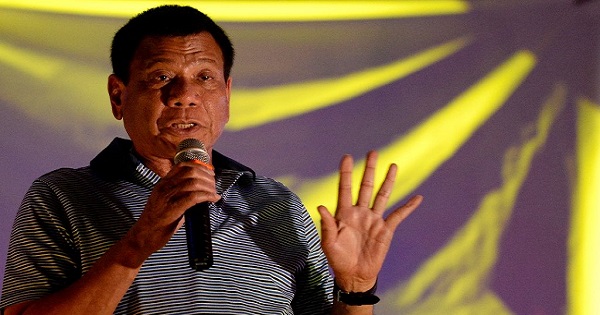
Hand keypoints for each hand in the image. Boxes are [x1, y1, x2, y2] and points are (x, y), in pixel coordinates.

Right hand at [124, 161, 220, 262]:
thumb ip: (180, 195)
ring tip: (214, 192)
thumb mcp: (166, 202)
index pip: (182, 165)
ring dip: (209, 186)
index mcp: (163, 184)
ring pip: (194, 182)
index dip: (199, 166)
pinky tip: (213, 199)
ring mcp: (167, 197)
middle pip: (191, 171)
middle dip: (207, 175)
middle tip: (214, 183)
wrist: (143, 237)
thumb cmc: (157, 222)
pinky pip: (194, 196)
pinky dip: (207, 196)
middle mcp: (164, 187)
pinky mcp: (172, 208)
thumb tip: (200, 193)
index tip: (209, 172)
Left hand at [318, 151, 421, 291]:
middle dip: (369, 169)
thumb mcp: (329, 243)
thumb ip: (327, 224)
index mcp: (344, 213)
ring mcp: (374, 220)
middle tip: (373, 152)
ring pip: (382, 195)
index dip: (346, 173)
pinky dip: (408, 207)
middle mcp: (360, 212)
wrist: (354, 275)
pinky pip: (398, 216)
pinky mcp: (385, 230)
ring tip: (393, 165)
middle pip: (365, 186)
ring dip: (388, 181)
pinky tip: (418, 198)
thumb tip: (321, 206)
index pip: (345, 188)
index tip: (347, 156)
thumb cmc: (338, 259)